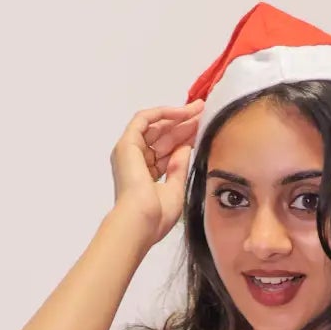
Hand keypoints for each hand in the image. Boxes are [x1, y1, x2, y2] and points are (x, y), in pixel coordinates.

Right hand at [110, 99, 204, 244]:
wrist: (141, 220)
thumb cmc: (157, 215)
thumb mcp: (176, 188)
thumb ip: (180, 166)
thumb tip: (185, 147)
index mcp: (146, 176)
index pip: (167, 151)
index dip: (185, 139)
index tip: (202, 131)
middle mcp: (136, 162)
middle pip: (162, 137)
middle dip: (184, 125)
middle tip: (203, 113)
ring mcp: (129, 152)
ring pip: (155, 126)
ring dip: (177, 116)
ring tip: (198, 109)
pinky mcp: (126, 144)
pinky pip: (144, 119)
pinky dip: (162, 113)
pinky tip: (182, 112)